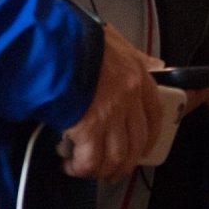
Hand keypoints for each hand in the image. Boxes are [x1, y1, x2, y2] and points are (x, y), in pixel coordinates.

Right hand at [61, 25, 161, 181]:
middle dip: (125, 163)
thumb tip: (156, 64)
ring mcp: (111, 114)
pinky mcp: (88, 127)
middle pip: (137, 143)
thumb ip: (134, 54)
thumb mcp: (113, 38)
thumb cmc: (75, 37)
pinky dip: (82, 168)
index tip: (143, 148)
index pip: (155, 113)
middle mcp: (129, 98)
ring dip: (104, 170)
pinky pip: (91, 160)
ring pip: (117, 156)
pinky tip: (70, 166)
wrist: (53, 41)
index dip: (150, 136)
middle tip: (112, 170)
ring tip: (87, 170)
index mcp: (137, 75)